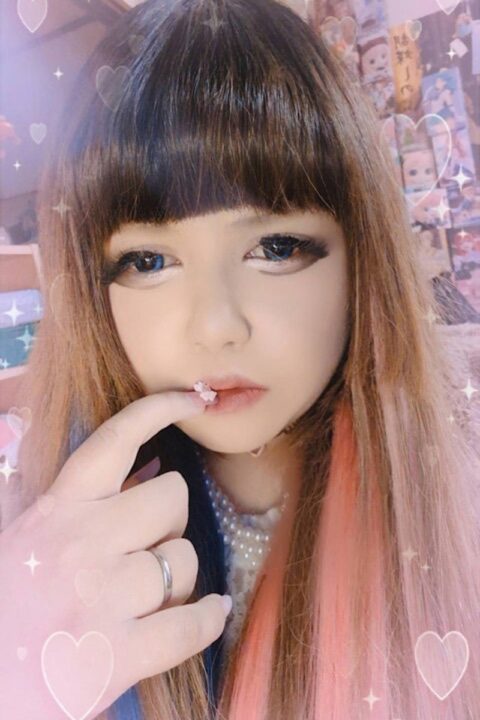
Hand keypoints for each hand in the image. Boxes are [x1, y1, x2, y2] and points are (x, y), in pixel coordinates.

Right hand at [0, 391, 230, 719]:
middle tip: (150, 538)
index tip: (197, 400)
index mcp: (54, 510)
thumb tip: (94, 455)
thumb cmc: (3, 605)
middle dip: (170, 516)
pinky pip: (193, 623)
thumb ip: (46, 495)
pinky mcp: (117, 657)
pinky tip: (210, 611)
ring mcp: (102, 599)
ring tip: (152, 592)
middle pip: (171, 498)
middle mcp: (81, 544)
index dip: (162, 409)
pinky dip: (209, 617)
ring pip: (184, 559)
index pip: (116, 440)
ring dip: (178, 574)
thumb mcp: (14, 535)